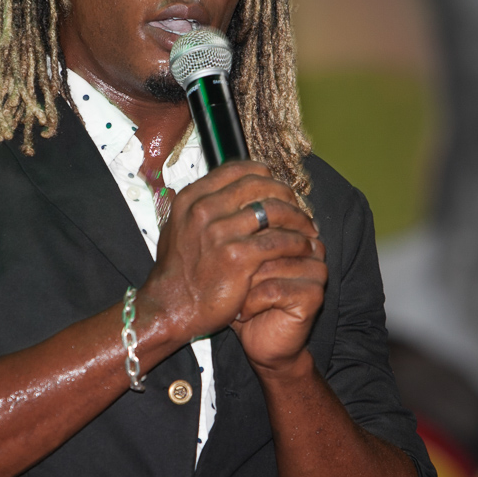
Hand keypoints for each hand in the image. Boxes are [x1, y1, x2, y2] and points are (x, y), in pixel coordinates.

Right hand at [139, 161, 322, 350]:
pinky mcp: (239, 257)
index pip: (237, 169)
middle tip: (297, 207)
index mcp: (191, 198)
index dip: (263, 175)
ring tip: (307, 228)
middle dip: (285, 194)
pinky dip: (297, 242)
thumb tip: (224, 188)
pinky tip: (304, 247)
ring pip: (275, 211)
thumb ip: (199, 205)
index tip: (275, 185)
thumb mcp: (177, 227)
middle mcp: (205, 210)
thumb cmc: (177, 272)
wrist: (170, 307)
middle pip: (259, 185)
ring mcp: (221, 233)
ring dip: (297, 218)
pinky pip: (279, 241)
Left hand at [230, 234, 326, 375]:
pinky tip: (243, 314)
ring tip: (236, 301)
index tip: (224, 264)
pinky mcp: (313, 294)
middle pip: (265, 240)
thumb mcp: (238, 262)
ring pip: (267, 265)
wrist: (262, 343)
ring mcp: (316, 270)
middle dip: (240, 266)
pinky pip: (272, 290)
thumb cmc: (246, 299)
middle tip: (228, 285)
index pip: (264, 220)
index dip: (237, 243)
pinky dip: (250, 304)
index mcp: (295, 232)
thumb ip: (239, 235)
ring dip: (242, 287)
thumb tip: (218, 207)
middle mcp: (311, 247)